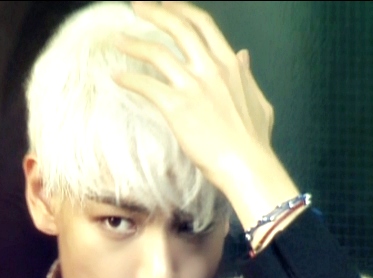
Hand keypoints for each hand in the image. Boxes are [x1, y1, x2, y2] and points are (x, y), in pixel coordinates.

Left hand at [113, 1, 299, 230]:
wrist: (247, 165)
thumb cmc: (253, 140)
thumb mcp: (257, 99)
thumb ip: (246, 75)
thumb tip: (244, 54)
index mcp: (229, 64)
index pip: (202, 24)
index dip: (181, 9)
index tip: (165, 1)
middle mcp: (211, 68)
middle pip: (178, 28)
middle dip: (154, 12)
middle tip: (135, 5)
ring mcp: (193, 86)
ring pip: (158, 52)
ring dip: (133, 43)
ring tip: (117, 40)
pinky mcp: (176, 107)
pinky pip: (145, 85)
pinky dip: (128, 79)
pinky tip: (115, 77)